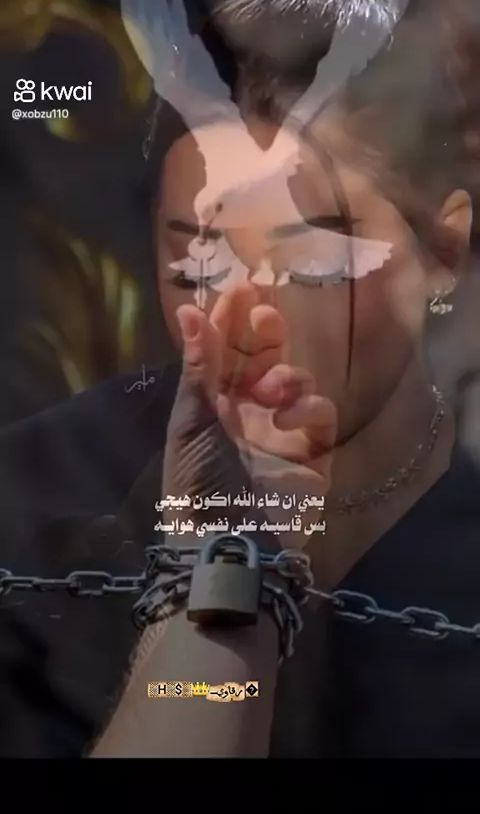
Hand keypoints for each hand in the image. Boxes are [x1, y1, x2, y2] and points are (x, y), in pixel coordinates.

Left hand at [164, 282, 335, 548]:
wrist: (228, 542)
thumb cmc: (197, 482)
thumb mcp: (191, 421)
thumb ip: (200, 367)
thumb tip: (191, 310)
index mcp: (212, 403)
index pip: (225, 351)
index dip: (230, 319)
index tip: (238, 288)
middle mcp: (247, 411)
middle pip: (264, 358)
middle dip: (265, 332)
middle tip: (263, 313)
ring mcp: (282, 430)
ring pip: (297, 379)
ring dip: (285, 374)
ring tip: (270, 390)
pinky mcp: (313, 451)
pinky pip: (320, 413)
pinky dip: (308, 407)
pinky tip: (287, 418)